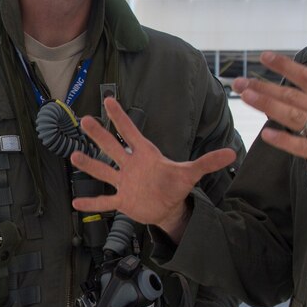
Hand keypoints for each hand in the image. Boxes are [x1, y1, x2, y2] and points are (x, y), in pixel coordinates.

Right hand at [71, 97, 237, 237]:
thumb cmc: (176, 184)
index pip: (132, 132)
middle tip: (86, 119)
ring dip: (91, 165)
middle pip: (113, 147)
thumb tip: (232, 153)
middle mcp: (131, 165)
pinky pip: (104, 202)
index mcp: (146, 154)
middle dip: (100, 135)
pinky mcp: (123, 201)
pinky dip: (92, 204)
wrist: (169, 206)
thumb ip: (209, 162)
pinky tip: (76, 203)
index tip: (109, 99)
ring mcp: (125, 183)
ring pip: (104, 172)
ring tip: (74, 156)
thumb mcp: (191, 172)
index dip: (121, 117)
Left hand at [235, 52, 306, 193]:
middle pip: (293, 95)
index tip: (264, 56)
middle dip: (264, 87)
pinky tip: (268, 135)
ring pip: (295, 116)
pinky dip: (286, 141)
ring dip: (268, 105)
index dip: (285, 66)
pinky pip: (306, 147)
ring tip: (246, 96)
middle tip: (238, 81)